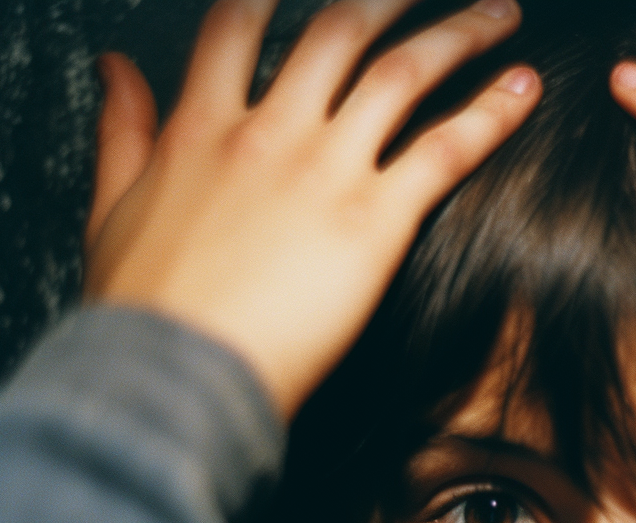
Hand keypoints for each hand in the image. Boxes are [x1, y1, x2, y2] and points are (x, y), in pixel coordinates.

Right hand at [85, 0, 539, 419]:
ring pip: (403, 72)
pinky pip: (445, 149)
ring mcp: (325, 170)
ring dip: (460, 33)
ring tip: (502, 13)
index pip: (238, 24)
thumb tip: (116, 68)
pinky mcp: (374, 220)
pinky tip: (525, 89)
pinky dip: (491, 113)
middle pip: (340, 30)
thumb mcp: (110, 206)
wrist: (175, 374)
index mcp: (202, 127)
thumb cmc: (143, 309)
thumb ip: (124, 129)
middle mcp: (270, 132)